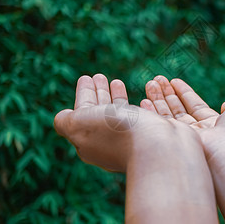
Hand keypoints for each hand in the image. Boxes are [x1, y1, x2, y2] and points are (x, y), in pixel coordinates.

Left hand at [54, 74, 218, 222]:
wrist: (160, 148)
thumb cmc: (118, 133)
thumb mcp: (80, 125)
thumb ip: (66, 121)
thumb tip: (63, 117)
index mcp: (93, 142)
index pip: (84, 114)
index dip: (84, 95)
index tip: (86, 77)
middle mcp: (114, 143)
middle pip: (103, 114)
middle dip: (99, 94)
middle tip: (99, 76)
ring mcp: (139, 140)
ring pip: (124, 115)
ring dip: (117, 96)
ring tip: (116, 81)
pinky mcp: (160, 135)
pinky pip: (146, 116)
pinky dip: (141, 103)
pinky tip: (143, 97)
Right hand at [141, 76, 224, 223]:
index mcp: (216, 124)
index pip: (195, 106)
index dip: (184, 93)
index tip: (172, 81)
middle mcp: (200, 133)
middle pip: (179, 110)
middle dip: (167, 95)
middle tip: (155, 80)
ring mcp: (187, 139)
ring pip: (168, 117)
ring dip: (157, 99)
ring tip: (149, 83)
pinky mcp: (175, 143)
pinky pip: (162, 125)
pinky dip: (152, 112)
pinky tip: (144, 99)